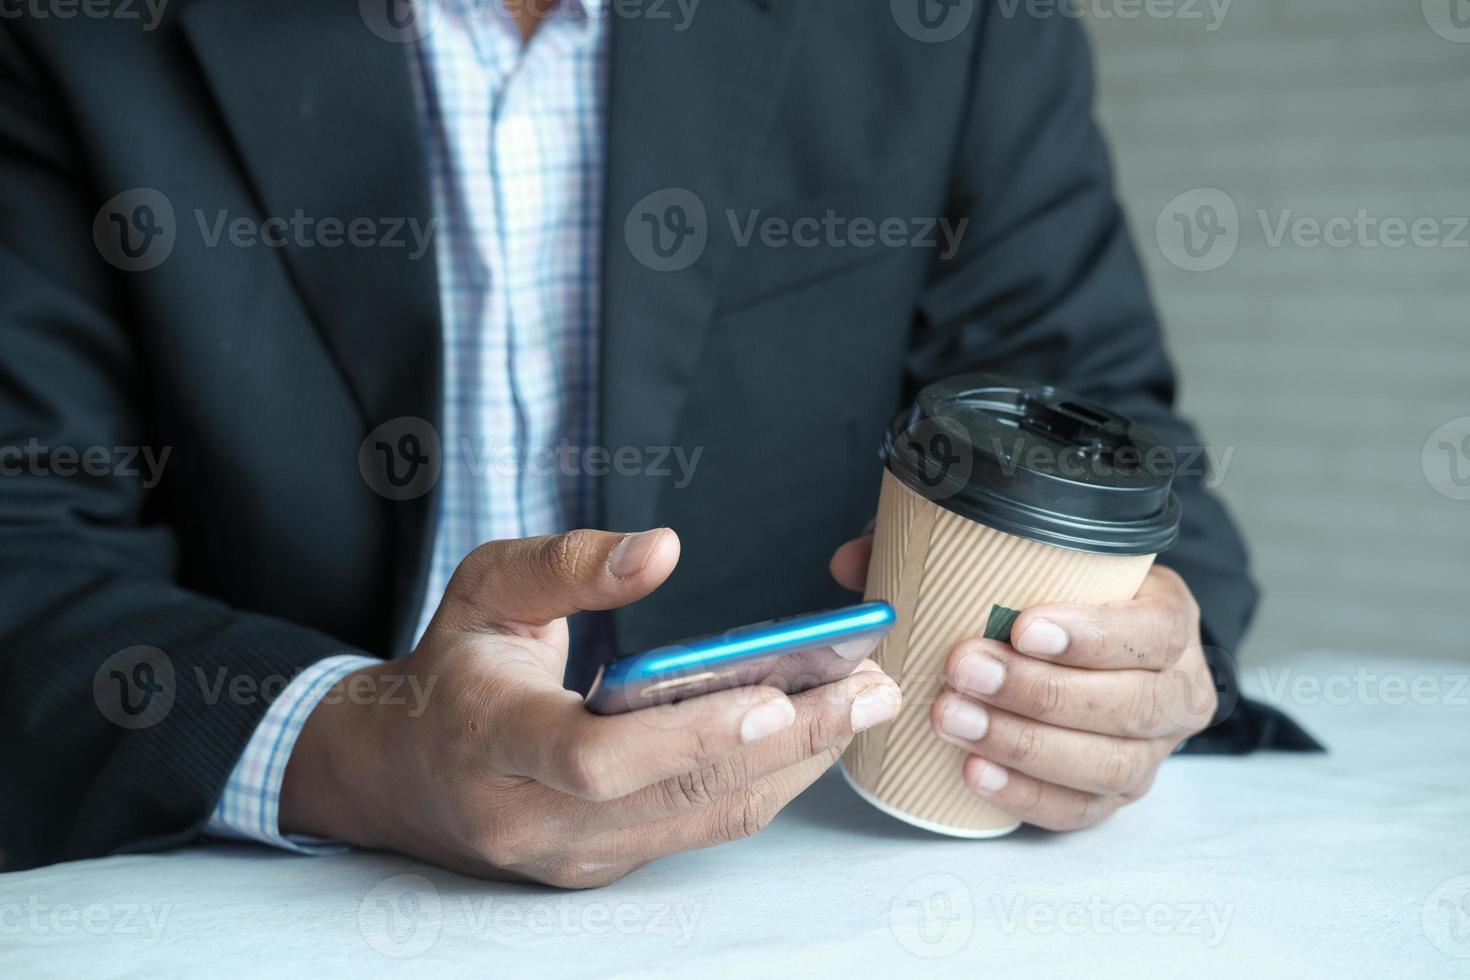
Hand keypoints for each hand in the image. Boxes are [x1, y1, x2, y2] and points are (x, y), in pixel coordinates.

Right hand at [282, 528, 900, 887]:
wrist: (404, 769)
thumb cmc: (451, 666)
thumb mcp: (485, 587)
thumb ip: (569, 564)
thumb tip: (662, 550)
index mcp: (488, 741)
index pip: (594, 759)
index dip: (688, 734)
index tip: (774, 695)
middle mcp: (529, 818)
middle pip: (678, 794)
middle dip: (786, 742)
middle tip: (870, 687)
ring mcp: (571, 856)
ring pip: (705, 819)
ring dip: (796, 764)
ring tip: (865, 705)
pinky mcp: (604, 867)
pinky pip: (700, 829)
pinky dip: (764, 781)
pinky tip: (812, 736)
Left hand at [832, 536, 1214, 830]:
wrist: (1102, 658)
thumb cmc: (1061, 601)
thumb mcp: (1023, 561)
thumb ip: (945, 548)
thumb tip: (853, 560)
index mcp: (1168, 619)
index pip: (1153, 629)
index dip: (1094, 633)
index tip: (1023, 626)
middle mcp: (1175, 690)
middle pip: (1128, 704)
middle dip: (1039, 691)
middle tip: (963, 670)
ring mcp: (1152, 751)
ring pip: (1107, 763)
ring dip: (1024, 744)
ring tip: (955, 720)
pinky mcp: (1116, 795)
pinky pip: (1082, 809)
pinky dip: (1028, 796)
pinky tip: (976, 775)